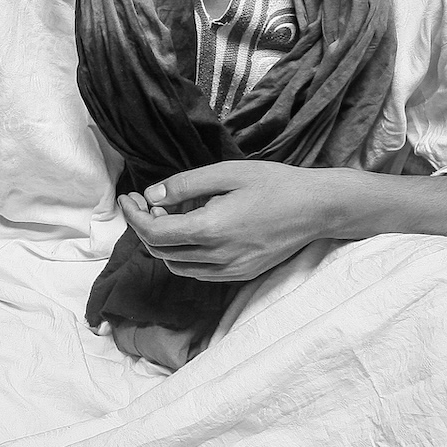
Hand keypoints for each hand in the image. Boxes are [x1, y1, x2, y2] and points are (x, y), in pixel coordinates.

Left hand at [117, 160, 351, 281]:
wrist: (317, 208)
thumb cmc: (274, 183)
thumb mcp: (227, 172)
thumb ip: (185, 185)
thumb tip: (152, 195)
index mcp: (211, 229)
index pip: (154, 233)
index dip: (134, 216)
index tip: (129, 197)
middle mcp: (218, 256)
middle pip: (161, 251)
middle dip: (145, 227)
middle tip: (145, 201)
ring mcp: (230, 270)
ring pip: (177, 266)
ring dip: (163, 244)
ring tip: (167, 215)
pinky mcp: (241, 274)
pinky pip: (199, 272)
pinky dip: (183, 256)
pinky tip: (191, 232)